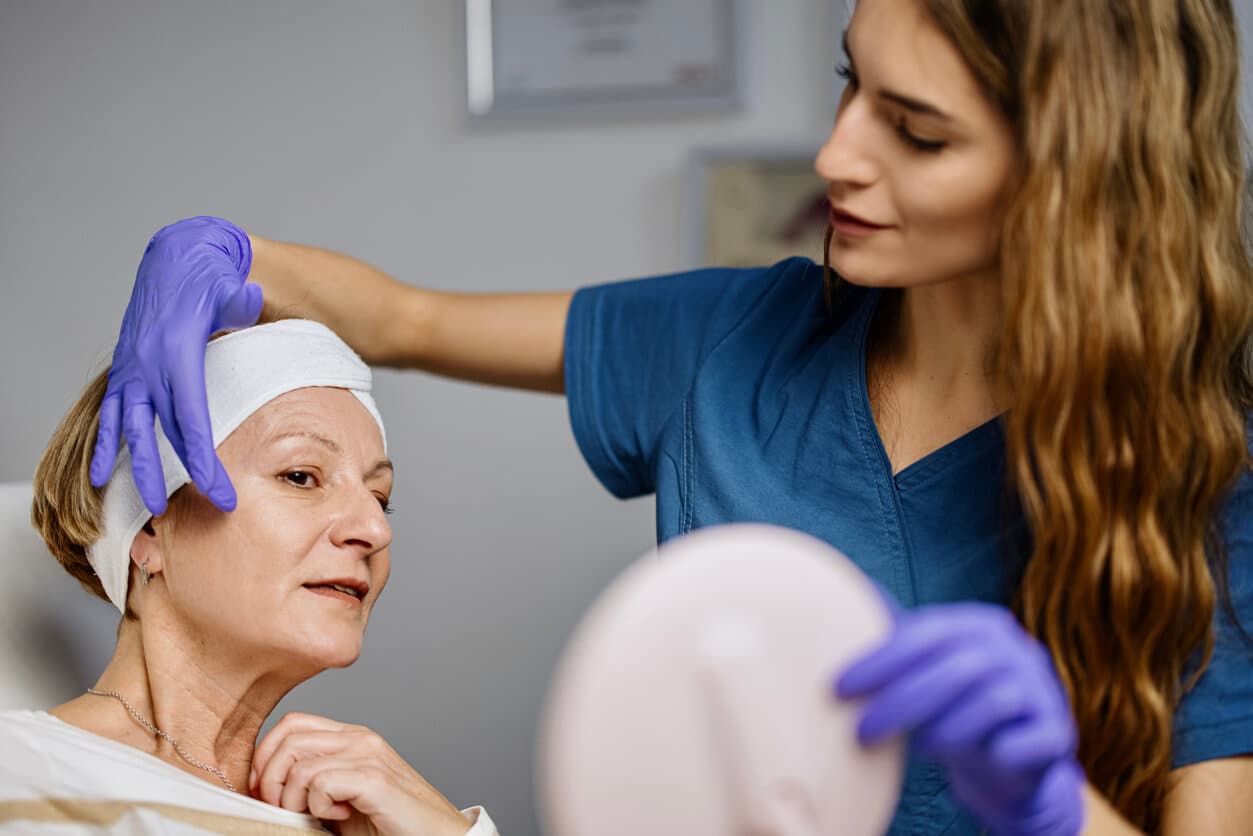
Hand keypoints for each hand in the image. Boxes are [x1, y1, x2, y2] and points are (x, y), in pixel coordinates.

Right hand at [90, 217, 261, 514]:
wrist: (177, 259)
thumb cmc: (210, 278)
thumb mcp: (230, 286)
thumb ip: (241, 299)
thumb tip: (252, 297)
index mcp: (177, 354)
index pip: (191, 420)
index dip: (204, 460)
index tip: (221, 491)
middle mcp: (149, 366)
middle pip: (167, 433)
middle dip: (188, 475)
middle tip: (213, 507)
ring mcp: (133, 370)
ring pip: (133, 431)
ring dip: (141, 471)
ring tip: (154, 508)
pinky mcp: (126, 370)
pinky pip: (113, 415)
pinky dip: (106, 446)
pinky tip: (100, 477)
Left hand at [250, 712, 471, 835]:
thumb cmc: (388, 824)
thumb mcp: (339, 799)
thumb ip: (311, 783)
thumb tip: (263, 786)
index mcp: (351, 738)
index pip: (292, 724)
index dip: (266, 757)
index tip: (265, 792)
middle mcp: (361, 739)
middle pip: (288, 737)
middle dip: (270, 780)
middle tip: (282, 809)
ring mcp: (369, 756)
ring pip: (299, 763)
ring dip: (292, 799)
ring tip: (314, 817)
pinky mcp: (375, 779)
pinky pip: (320, 783)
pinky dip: (318, 806)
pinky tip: (339, 816)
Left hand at [836, 603, 1084, 835]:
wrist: (1012, 760)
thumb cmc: (954, 707)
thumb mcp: (925, 671)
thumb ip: (893, 645)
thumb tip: (839, 606)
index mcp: (979, 624)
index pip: (926, 633)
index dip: (880, 660)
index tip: (838, 687)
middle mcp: (1016, 649)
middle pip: (955, 668)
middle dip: (900, 701)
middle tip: (861, 731)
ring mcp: (1043, 690)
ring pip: (990, 703)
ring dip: (943, 729)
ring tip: (915, 748)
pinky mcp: (1058, 734)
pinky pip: (1024, 743)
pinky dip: (993, 753)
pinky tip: (973, 760)